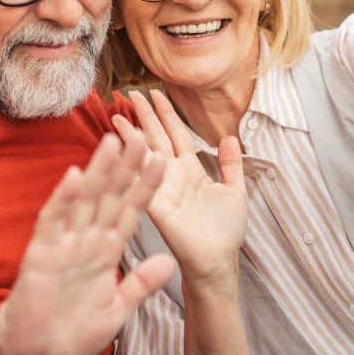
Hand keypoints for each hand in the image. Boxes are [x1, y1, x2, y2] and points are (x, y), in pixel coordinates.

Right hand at [0, 130, 176, 354]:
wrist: (33, 354)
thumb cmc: (71, 332)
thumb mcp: (116, 310)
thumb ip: (139, 285)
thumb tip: (169, 261)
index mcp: (106, 252)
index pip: (130, 212)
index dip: (146, 187)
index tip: (165, 161)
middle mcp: (86, 241)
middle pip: (110, 197)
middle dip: (127, 168)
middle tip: (143, 135)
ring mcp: (64, 244)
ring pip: (84, 200)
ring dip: (98, 172)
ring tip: (113, 142)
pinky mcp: (41, 254)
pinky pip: (52, 222)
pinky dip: (62, 199)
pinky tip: (73, 176)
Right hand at [111, 90, 248, 284]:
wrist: (218, 262)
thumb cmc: (225, 232)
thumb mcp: (235, 191)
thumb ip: (231, 165)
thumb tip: (230, 137)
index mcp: (191, 170)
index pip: (176, 134)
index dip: (167, 113)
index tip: (157, 92)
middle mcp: (173, 176)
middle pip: (156, 138)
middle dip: (145, 116)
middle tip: (131, 93)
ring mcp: (163, 189)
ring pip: (144, 156)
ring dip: (131, 137)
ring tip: (118, 116)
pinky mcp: (157, 206)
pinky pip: (143, 181)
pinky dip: (133, 165)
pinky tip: (124, 149)